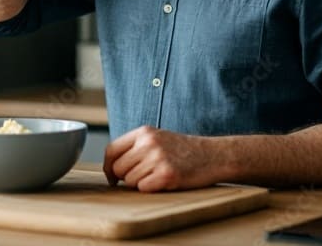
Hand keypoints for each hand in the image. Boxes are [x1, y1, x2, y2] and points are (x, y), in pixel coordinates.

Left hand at [102, 126, 224, 191]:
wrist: (213, 155)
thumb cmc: (183, 151)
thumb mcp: (158, 138)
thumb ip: (135, 147)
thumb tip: (110, 167)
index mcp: (144, 132)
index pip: (111, 150)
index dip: (108, 167)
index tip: (112, 177)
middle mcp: (149, 142)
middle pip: (118, 168)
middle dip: (126, 177)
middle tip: (144, 176)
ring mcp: (158, 158)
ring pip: (130, 181)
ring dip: (140, 184)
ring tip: (158, 176)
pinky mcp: (167, 175)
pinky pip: (143, 189)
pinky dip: (151, 189)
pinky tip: (164, 182)